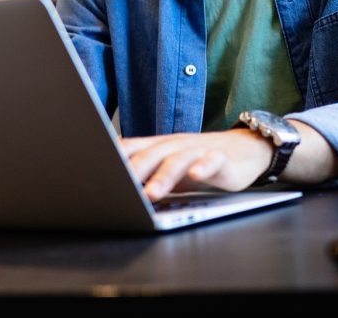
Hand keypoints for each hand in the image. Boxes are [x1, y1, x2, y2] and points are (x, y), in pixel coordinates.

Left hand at [119, 130, 273, 201]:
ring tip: (152, 193)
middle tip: (120, 187)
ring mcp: (197, 150)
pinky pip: (211, 160)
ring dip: (163, 176)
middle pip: (150, 154)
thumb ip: (143, 173)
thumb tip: (110, 186)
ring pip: (177, 160)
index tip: (96, 171)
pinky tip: (196, 175)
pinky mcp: (220, 158)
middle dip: (134, 171)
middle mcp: (174, 145)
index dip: (113, 158)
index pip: (130, 148)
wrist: (241, 148)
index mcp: (157, 146)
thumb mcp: (166, 167)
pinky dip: (203, 167)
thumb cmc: (196, 161)